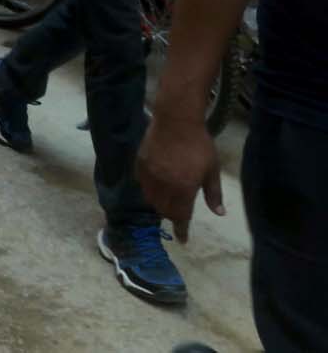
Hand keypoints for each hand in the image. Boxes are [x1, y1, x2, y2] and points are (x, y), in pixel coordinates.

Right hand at [136, 113, 224, 243]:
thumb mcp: (212, 169)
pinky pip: (142, 185)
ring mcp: (150, 175)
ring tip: (167, 203)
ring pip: (150, 199)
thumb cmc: (199, 144)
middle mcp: (164, 185)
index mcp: (184, 188)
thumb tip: (219, 213)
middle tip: (178, 216)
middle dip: (171, 216)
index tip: (183, 240)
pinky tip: (155, 187)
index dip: (182, 230)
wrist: (176, 120)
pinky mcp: (140, 164)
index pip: (181, 216)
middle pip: (164, 210)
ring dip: (159, 205)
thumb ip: (213, 193)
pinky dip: (149, 191)